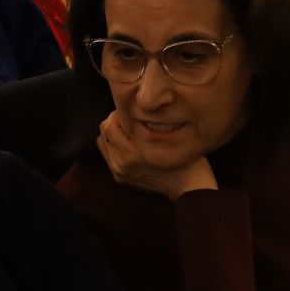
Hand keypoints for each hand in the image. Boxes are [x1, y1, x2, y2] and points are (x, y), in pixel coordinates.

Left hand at [96, 110, 217, 200]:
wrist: (186, 185)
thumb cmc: (183, 154)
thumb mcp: (169, 134)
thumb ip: (148, 122)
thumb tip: (133, 105)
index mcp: (136, 151)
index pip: (112, 123)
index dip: (120, 111)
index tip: (132, 108)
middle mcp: (124, 162)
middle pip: (104, 130)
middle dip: (114, 120)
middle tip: (129, 117)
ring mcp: (120, 171)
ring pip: (103, 141)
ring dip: (112, 132)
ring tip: (129, 130)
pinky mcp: (119, 177)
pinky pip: (108, 154)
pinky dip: (114, 145)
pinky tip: (129, 143)